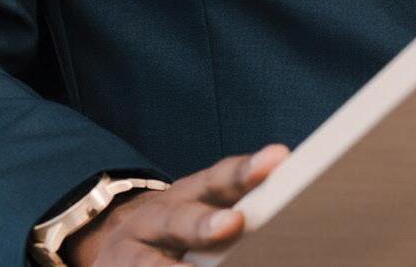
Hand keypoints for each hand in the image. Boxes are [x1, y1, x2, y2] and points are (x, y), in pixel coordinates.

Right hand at [66, 146, 289, 263]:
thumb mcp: (204, 209)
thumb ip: (241, 209)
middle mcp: (156, 218)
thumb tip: (299, 213)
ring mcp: (128, 251)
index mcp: (189, 195)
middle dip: (204, 224)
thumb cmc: (180, 231)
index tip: (278, 159)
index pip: (220, 179)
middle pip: (180, 220)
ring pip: (147, 263)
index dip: (246, 171)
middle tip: (233, 223)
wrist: (116, 243)